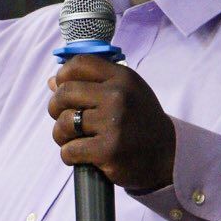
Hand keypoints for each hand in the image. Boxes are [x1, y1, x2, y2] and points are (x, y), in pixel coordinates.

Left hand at [48, 58, 176, 193]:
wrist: (166, 156)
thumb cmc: (140, 122)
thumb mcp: (127, 93)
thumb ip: (94, 84)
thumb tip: (53, 82)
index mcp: (122, 78)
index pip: (79, 64)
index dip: (63, 76)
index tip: (63, 89)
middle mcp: (118, 97)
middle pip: (64, 93)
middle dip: (55, 108)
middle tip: (63, 118)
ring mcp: (113, 124)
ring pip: (63, 124)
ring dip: (61, 135)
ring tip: (72, 139)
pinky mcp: (107, 151)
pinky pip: (69, 150)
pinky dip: (69, 155)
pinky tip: (80, 156)